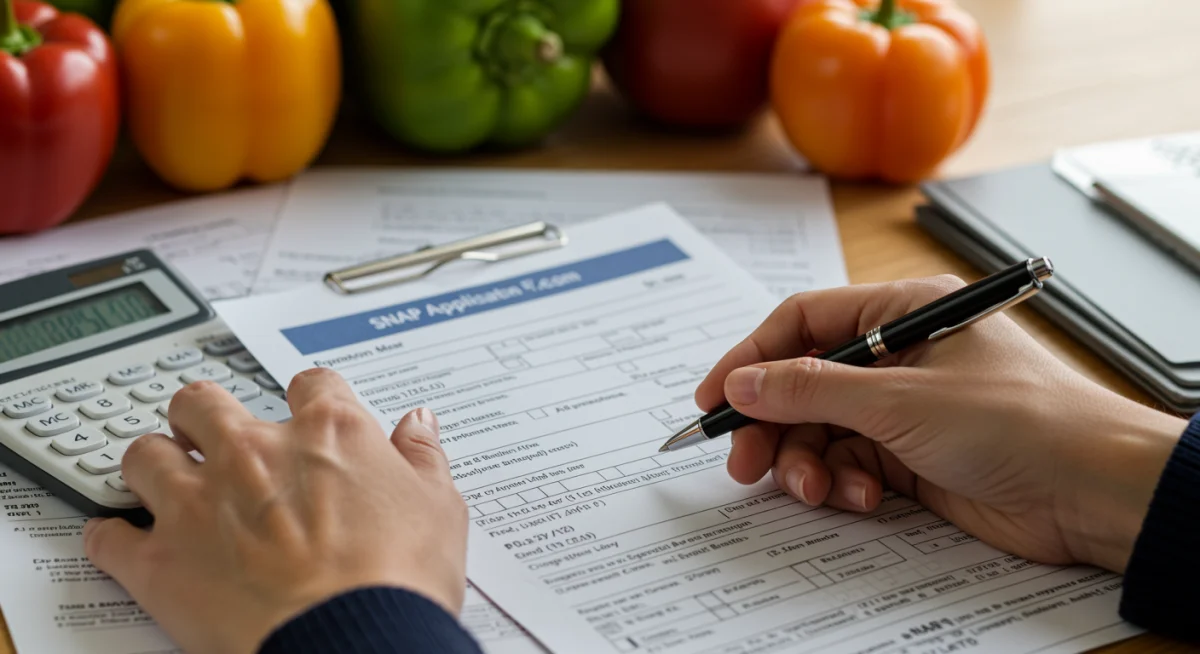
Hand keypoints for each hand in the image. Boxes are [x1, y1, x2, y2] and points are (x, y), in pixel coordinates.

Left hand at [83, 368, 467, 653]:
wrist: (353, 643)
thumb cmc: (399, 581)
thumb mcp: (440, 508)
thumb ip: (422, 457)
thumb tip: (420, 425)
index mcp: (328, 433)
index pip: (310, 384)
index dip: (310, 398)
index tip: (311, 415)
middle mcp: (254, 452)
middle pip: (203, 401)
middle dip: (206, 415)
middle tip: (216, 437)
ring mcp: (198, 503)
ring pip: (145, 454)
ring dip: (154, 463)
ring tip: (165, 479)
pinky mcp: (160, 561)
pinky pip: (109, 537)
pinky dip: (113, 538)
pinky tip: (125, 543)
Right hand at [697, 276, 1185, 572]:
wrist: (1093, 492)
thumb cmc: (1019, 421)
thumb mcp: (900, 399)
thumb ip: (812, 389)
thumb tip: (742, 380)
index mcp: (903, 313)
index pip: (804, 322)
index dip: (751, 357)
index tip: (713, 397)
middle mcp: (901, 356)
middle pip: (805, 382)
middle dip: (772, 423)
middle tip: (744, 462)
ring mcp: (906, 409)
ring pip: (823, 429)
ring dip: (806, 461)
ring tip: (811, 488)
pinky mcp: (913, 458)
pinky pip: (851, 464)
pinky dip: (843, 483)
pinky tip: (857, 497)